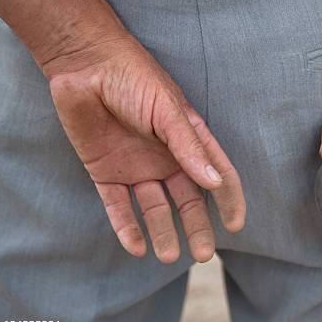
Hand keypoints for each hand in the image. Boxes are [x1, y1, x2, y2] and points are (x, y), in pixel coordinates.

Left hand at [45, 35, 245, 263]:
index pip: (216, 175)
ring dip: (162, 232)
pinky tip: (135, 247)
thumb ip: (190, 148)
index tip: (235, 225)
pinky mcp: (105, 173)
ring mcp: (136, 167)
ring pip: (154, 208)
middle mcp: (166, 158)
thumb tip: (215, 183)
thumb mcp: (169, 112)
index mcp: (188, 141)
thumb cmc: (135, 79)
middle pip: (187, 200)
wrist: (86, 64)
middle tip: (203, 254)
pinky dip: (126, 227)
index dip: (229, 199)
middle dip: (197, 227)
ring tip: (170, 256)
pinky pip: (118, 206)